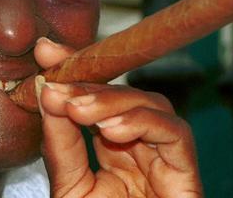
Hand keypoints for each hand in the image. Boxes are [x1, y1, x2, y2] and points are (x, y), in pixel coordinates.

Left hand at [34, 38, 202, 197]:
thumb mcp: (70, 188)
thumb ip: (61, 143)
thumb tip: (48, 89)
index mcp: (112, 153)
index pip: (97, 98)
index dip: (76, 70)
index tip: (45, 50)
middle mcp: (141, 152)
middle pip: (125, 95)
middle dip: (91, 80)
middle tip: (57, 78)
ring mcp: (164, 162)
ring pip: (151, 105)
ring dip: (112, 100)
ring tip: (77, 108)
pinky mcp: (187, 177)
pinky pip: (175, 134)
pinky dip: (145, 123)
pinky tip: (114, 129)